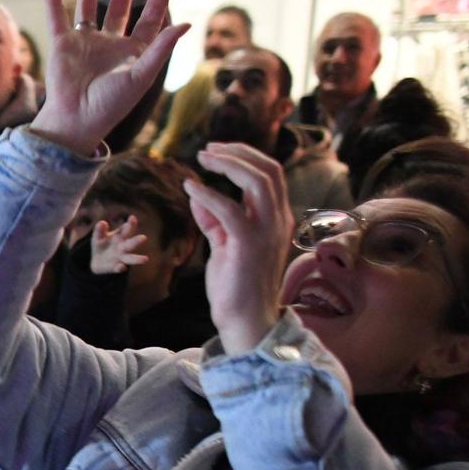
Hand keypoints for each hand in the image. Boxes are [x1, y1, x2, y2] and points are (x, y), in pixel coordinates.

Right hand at [30, 0, 189, 153]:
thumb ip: (161, 49)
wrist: (75, 120)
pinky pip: (57, 16)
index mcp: (132, 53)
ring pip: (89, 8)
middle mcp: (109, 45)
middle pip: (120, 10)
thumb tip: (186, 24)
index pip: (149, 21)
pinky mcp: (62, 45)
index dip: (158, 0)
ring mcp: (84, 43)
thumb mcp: (141, 76)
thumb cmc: (111, 105)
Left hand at [88, 214, 149, 275]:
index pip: (127, 229)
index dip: (131, 224)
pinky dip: (120, 268)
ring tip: (145, 259)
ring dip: (138, 259)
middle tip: (143, 238)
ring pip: (131, 258)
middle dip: (137, 241)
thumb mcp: (98, 236)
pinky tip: (121, 266)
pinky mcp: (116, 267)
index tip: (132, 218)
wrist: (97, 261)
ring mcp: (121, 258)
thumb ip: (99, 230)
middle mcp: (124, 247)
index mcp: (121, 236)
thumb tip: (102, 223)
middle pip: (132, 243)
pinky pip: (119, 268)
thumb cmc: (101, 244)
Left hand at [183, 143, 290, 358]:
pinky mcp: (248, 245)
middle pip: (268, 170)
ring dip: (227, 164)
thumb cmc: (235, 285)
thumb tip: (197, 195)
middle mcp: (277, 220)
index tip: (216, 151)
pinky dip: (209, 194)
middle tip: (207, 149)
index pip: (269, 174)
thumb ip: (214, 220)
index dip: (244, 156)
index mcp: (275, 218)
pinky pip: (231, 210)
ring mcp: (267, 232)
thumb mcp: (223, 245)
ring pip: (258, 182)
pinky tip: (191, 188)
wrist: (245, 320)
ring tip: (201, 158)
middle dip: (237, 152)